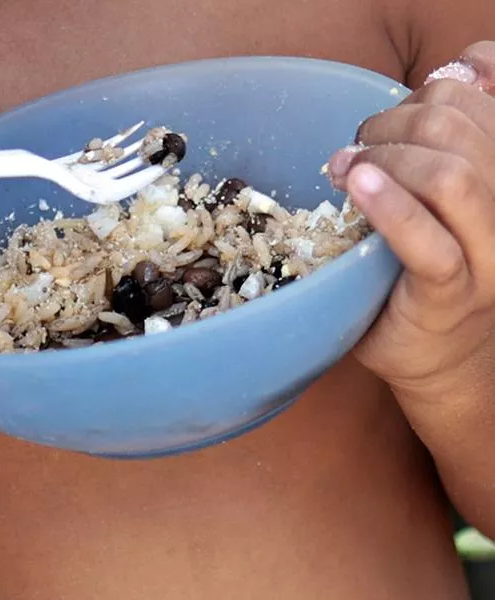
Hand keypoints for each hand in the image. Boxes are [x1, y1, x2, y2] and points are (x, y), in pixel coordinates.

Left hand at [327, 42, 494, 395]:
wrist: (437, 358)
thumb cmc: (422, 270)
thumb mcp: (438, 196)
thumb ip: (442, 141)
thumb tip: (452, 72)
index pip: (478, 103)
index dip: (424, 94)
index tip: (385, 121)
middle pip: (459, 130)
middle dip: (393, 124)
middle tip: (352, 149)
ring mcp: (489, 254)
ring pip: (453, 177)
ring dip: (387, 159)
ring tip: (346, 169)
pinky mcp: (453, 293)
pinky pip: (429, 243)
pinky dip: (390, 206)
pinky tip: (358, 186)